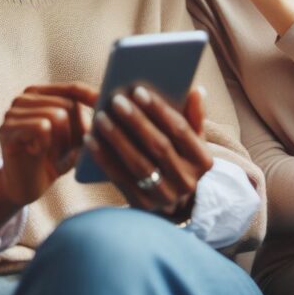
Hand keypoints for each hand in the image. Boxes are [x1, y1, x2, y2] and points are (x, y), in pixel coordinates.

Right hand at [0, 83, 96, 236]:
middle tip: (63, 152)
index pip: (73, 89)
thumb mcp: (74, 139)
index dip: (93, 97)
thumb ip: (88, 122)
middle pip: (68, 104)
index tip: (112, 104)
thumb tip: (107, 110)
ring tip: (50, 153)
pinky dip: (46, 145)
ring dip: (61, 143)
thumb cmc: (53, 160)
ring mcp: (13, 110)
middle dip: (75, 133)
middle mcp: (25, 96)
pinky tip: (36, 152)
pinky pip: (42, 127)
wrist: (25, 186)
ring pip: (57, 115)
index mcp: (42, 93)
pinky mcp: (6, 128)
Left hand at [85, 86, 212, 215]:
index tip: (138, 90)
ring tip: (100, 116)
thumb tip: (195, 91)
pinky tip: (90, 138)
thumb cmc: (177, 155)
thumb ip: (193, 115)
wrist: (170, 198)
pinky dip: (103, 157)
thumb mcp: (190, 139)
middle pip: (159, 146)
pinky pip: (120, 178)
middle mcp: (187, 181)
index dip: (159, 110)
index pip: (180, 130)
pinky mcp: (142, 204)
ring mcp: (165, 196)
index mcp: (202, 160)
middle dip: (136, 121)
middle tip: (116, 100)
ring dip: (117, 138)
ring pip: (138, 163)